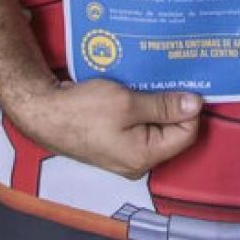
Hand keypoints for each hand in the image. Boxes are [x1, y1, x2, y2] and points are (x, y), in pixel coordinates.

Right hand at [7, 78, 202, 178]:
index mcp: (145, 156)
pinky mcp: (113, 144)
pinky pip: (138, 127)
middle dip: (173, 105)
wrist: (44, 112)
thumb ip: (164, 106)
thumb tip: (196, 105)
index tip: (186, 82)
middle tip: (171, 77)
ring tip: (154, 80)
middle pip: (172, 133)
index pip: (186, 134)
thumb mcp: (127, 102)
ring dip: (156, 104)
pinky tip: (137, 89)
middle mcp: (138, 162)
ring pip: (154, 128)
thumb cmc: (83, 109)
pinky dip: (141, 108)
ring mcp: (124, 155)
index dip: (189, 108)